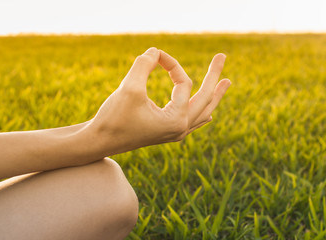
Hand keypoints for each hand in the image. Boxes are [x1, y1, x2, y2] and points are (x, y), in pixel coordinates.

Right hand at [86, 47, 230, 154]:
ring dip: (213, 95)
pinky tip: (209, 114)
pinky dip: (201, 112)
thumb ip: (144, 65)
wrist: (98, 142)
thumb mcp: (129, 88)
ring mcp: (175, 133)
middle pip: (205, 98)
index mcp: (177, 120)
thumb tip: (155, 51)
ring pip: (202, 111)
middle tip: (222, 56)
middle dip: (213, 76)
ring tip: (226, 83)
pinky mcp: (166, 133)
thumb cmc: (113, 117)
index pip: (183, 83)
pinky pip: (192, 122)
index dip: (172, 65)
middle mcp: (180, 128)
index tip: (155, 54)